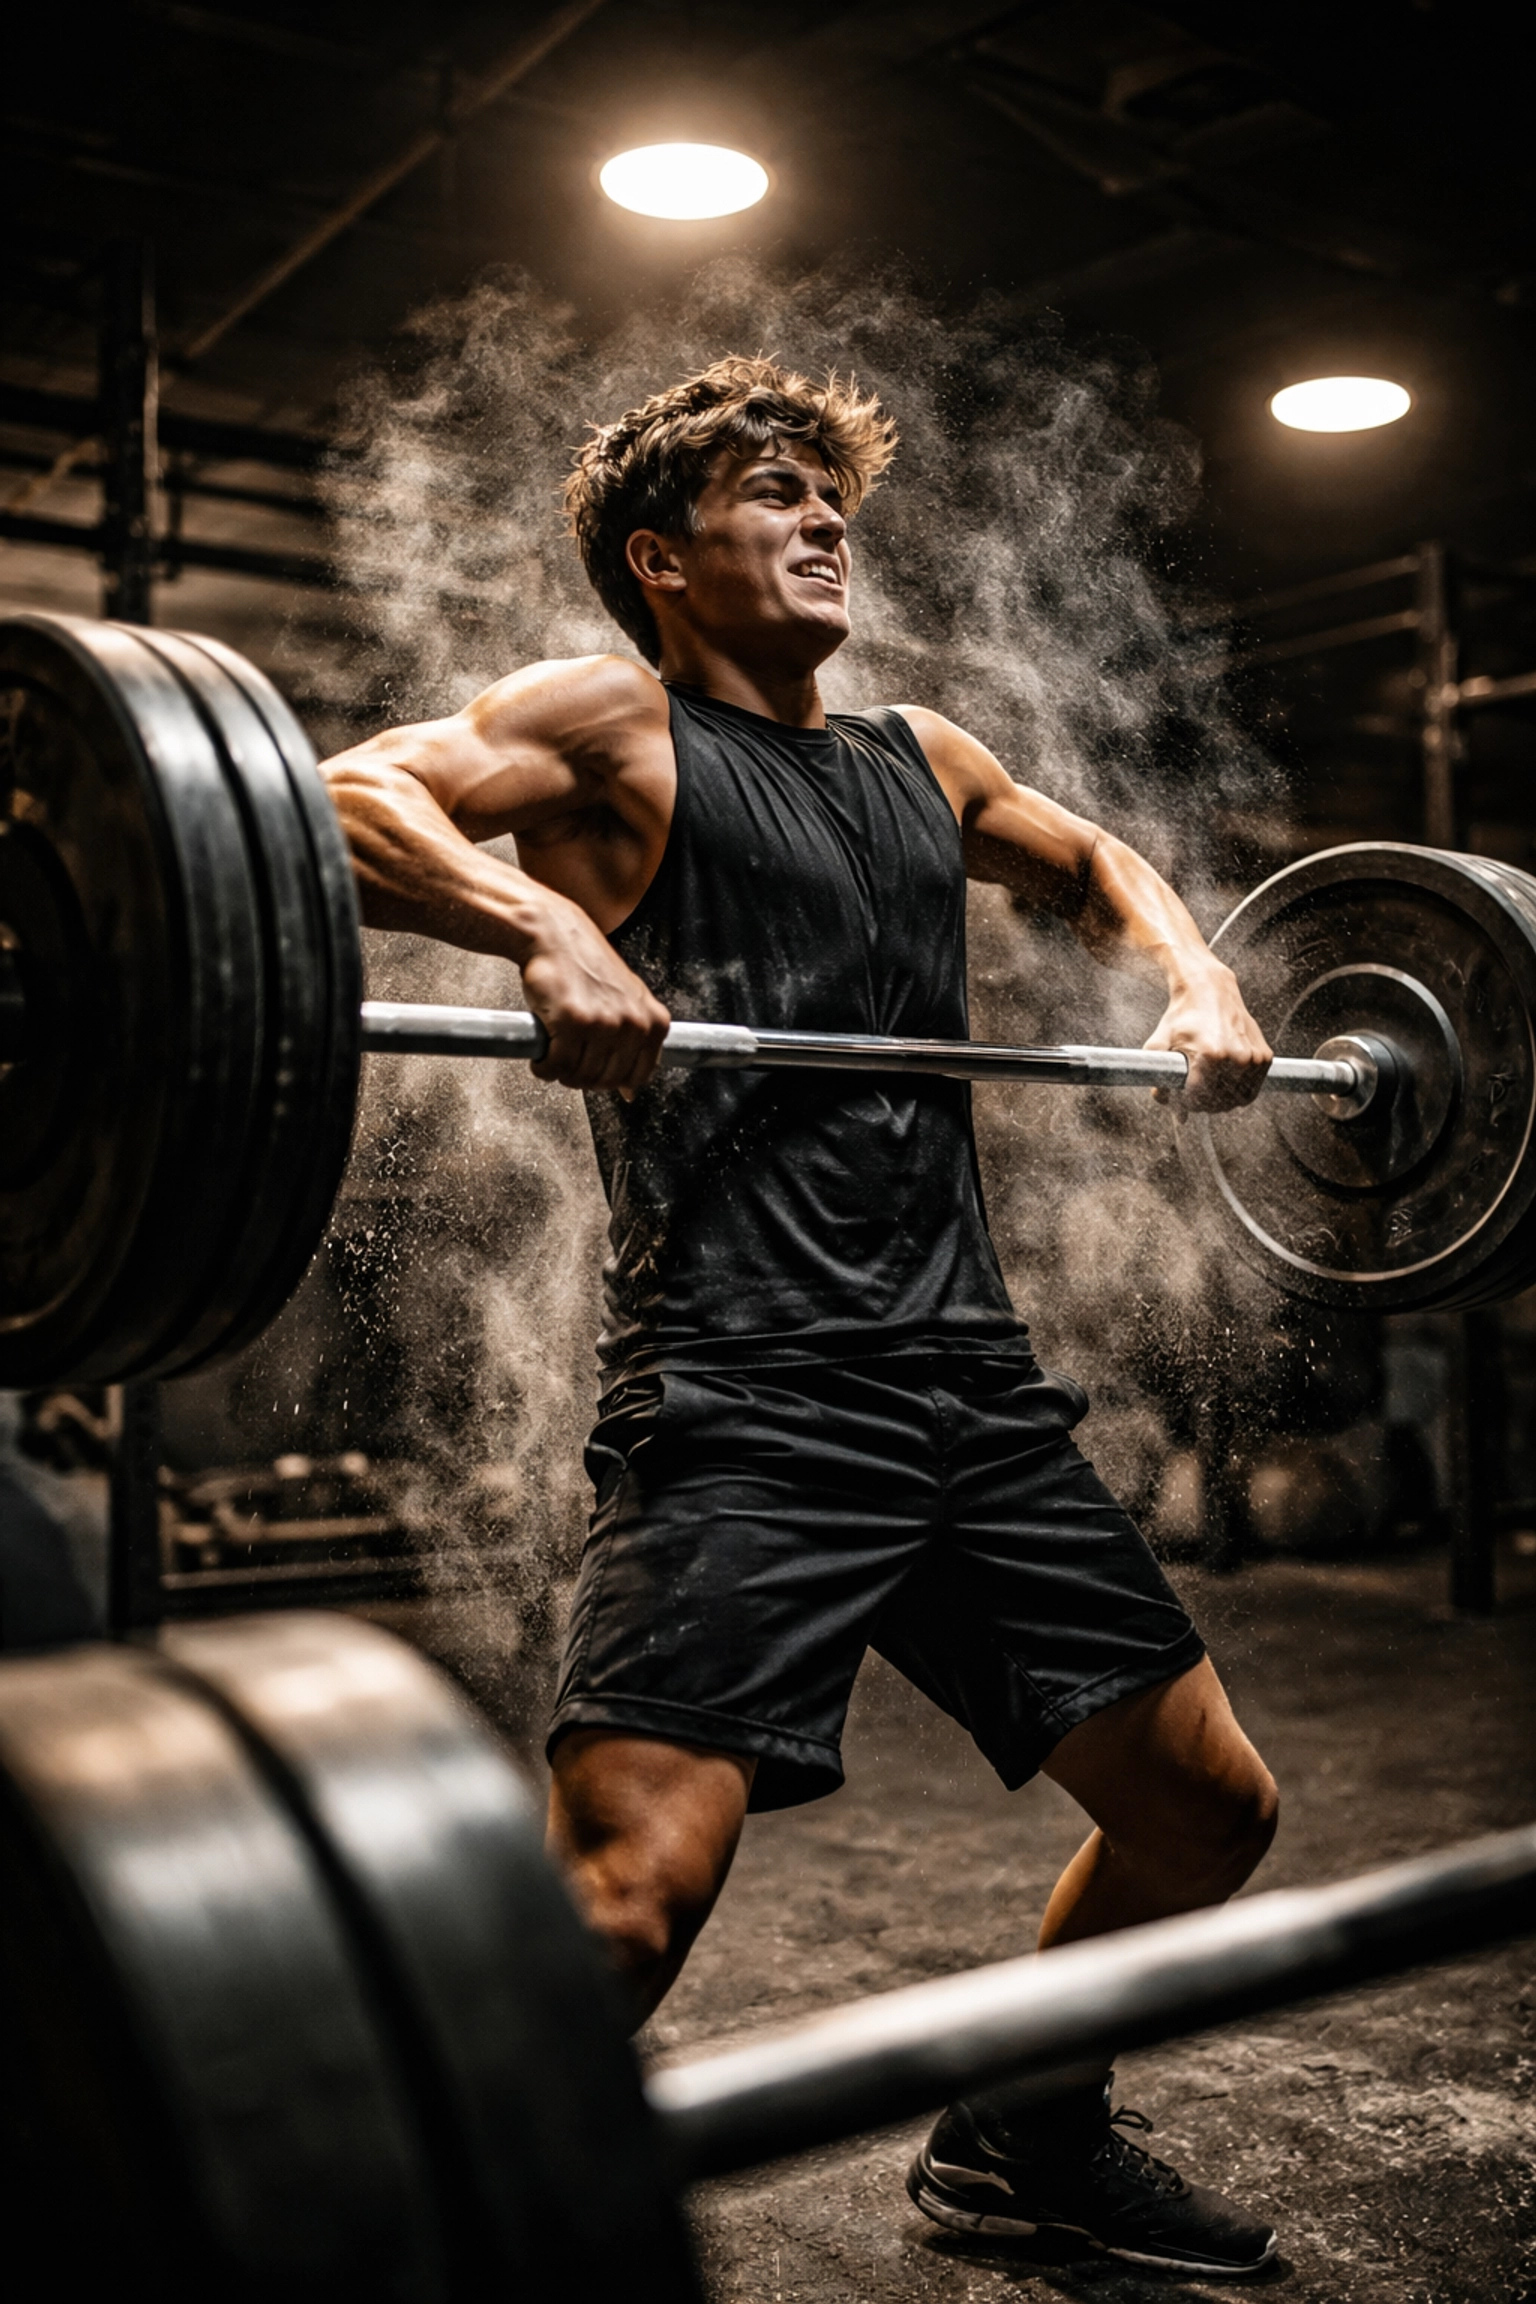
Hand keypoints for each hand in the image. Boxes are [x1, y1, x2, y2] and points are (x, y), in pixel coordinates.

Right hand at [519, 895, 669, 1093]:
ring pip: (580, 1077)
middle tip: (568, 1059)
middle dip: (582, 1077)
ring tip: (555, 1052)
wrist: (554, 934)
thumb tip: (631, 1091)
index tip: (594, 1070)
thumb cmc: (585, 966)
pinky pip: (556, 1066)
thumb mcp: (627, 1000)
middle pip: (606, 1081)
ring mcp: (604, 1024)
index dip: (611, 1080)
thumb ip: (636, 1041)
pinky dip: (543, 1068)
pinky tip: (542, 1055)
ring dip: (561, 1072)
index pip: (638, 1076)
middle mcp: (633, 1024)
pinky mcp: (572, 1022)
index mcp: (654, 1022)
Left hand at [1145, 962, 1271, 1116]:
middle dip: (1200, 1103)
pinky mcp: (1265, 1057)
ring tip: (1206, 1086)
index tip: (1178, 1096)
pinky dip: (1237, 1091)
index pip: (1197, 1100)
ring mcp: (1253, 1058)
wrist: (1210, 990)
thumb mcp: (1159, 1043)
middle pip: (1217, 1103)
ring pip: (1235, 1101)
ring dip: (1220, 1100)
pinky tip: (1223, 1080)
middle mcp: (1236, 1058)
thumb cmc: (1182, 1017)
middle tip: (1191, 1092)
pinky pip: (1250, 1090)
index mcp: (1210, 1055)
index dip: (1184, 1103)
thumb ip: (1158, 1076)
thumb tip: (1168, 1105)